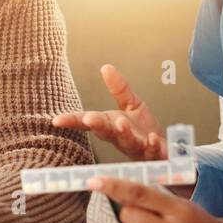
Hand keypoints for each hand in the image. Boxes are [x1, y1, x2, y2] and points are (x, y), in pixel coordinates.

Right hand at [52, 64, 166, 161]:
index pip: (90, 122)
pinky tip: (151, 139)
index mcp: (112, 126)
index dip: (73, 121)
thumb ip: (119, 89)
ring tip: (120, 124)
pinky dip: (152, 146)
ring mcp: (139, 148)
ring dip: (124, 134)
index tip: (57, 121)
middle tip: (89, 119)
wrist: (166, 153)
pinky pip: (154, 151)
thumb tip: (106, 67)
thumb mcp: (132, 106)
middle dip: (98, 126)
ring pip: (129, 142)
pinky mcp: (157, 154)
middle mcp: (122, 139)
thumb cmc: (144, 131)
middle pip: (107, 132)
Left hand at [89, 176, 222, 222]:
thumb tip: (115, 186)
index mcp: (178, 210)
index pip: (139, 194)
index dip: (114, 186)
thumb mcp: (179, 202)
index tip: (94, 181)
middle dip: (130, 211)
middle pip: (128, 215)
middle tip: (147, 213)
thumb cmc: (193, 221)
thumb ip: (151, 195)